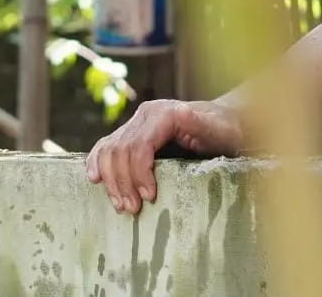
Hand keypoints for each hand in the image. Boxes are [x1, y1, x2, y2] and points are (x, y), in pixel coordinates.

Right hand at [85, 99, 242, 214]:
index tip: (149, 197)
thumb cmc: (225, 130)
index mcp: (163, 113)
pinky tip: (96, 180)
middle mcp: (145, 114)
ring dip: (111, 180)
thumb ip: (200, 124)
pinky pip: (105, 146)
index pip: (138, 145)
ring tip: (122, 205)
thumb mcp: (220, 130)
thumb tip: (181, 111)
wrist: (224, 123)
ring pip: (109, 150)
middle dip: (123, 182)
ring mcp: (136, 122)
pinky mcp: (131, 133)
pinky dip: (98, 163)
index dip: (139, 173)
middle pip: (120, 150)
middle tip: (133, 209)